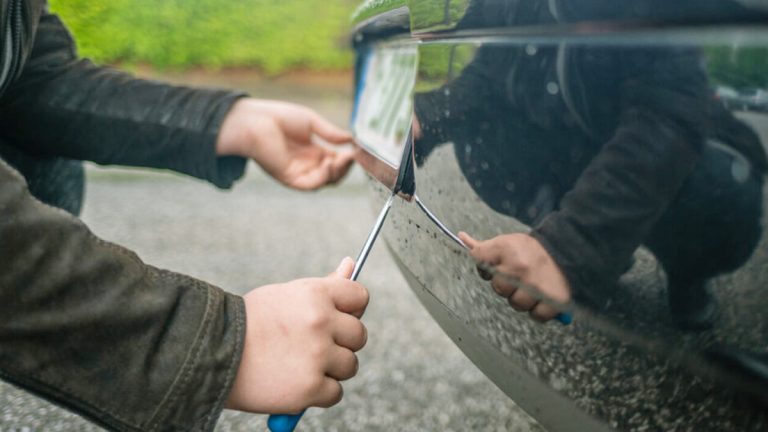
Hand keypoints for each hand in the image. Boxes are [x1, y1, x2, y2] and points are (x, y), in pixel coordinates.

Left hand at [217, 99, 354, 189]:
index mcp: (312, 152)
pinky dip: (323, 177)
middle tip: (352, 156)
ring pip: (325, 182)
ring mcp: (299, 172)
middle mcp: (307, 164)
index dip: (347, 158)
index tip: (357, 150)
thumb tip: (351, 140)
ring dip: (338, 172)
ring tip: (343, 159)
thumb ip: (331, 133)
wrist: (255, 121)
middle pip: (333, 174)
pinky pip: (311, 185)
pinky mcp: (290, 178)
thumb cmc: (279, 117)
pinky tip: (328, 163)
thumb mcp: (312, 122)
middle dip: (345, 167)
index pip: (336, 161)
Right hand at [225, 258, 368, 413]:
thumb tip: (351, 264)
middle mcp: (320, 322)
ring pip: (350, 366)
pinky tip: (294, 382)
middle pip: (359, 335)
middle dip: (341, 343)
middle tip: (313, 346)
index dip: (351, 309)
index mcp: (315, 294)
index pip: (359, 297)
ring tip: (299, 364)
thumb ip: (324, 286)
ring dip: (331, 369)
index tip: (337, 319)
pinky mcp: (310, 388)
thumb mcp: (286, 295)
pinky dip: (318, 393)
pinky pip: (335, 392)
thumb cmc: (250, 322)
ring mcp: (317, 356)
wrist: (211, 354)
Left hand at [459, 232, 570, 321]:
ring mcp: (537, 287)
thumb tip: (461, 236)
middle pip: (499, 289)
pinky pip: (537, 316)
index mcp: (507, 250)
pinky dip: (539, 310)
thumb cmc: (532, 249)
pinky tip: (542, 297)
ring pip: (517, 305)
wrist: (569, 250)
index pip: (480, 262)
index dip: (488, 267)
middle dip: (507, 285)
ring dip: (523, 299)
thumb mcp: (507, 241)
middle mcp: (520, 270)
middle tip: (520, 276)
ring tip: (533, 286)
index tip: (499, 265)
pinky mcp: (554, 301)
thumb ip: (484, 246)